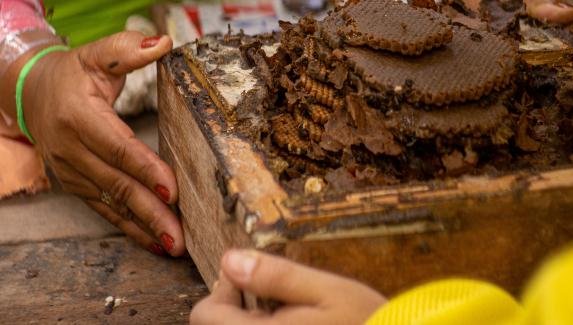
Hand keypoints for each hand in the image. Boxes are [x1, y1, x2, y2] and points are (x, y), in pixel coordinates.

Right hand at [22, 31, 183, 254]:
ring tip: (173, 245)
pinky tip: (152, 240)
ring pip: (111, 203)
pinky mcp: (75, 184)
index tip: (173, 189)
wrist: (31, 92)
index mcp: (79, 116)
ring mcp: (71, 171)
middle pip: (117, 184)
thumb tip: (162, 42)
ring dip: (143, 226)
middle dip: (151, 211)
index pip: (117, 147)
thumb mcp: (97, 53)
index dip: (146, 169)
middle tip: (179, 234)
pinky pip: (103, 209)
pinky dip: (128, 227)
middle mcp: (71, 149)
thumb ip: (127, 48)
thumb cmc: (73, 73)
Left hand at [191, 249, 386, 324]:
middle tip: (268, 296)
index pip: (204, 317)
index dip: (221, 290)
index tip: (247, 277)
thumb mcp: (327, 291)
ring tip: (285, 315)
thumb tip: (230, 258)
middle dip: (235, 309)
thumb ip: (277, 275)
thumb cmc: (365, 323)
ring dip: (250, 324)